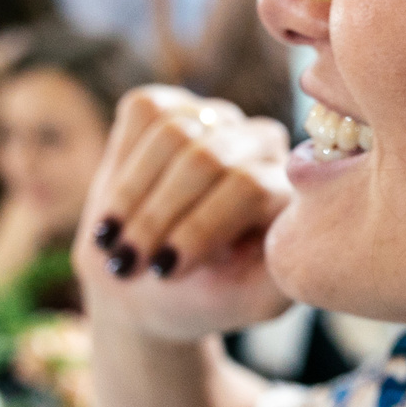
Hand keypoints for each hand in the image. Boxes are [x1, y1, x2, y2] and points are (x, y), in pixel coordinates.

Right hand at [77, 87, 290, 340]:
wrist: (151, 283)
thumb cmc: (211, 297)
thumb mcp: (251, 302)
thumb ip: (279, 274)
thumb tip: (279, 238)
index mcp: (291, 187)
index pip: (249, 186)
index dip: (200, 227)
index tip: (164, 269)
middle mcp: (261, 143)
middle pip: (206, 158)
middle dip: (159, 215)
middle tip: (128, 261)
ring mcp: (215, 117)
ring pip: (172, 132)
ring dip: (134, 194)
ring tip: (115, 242)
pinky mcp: (169, 104)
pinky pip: (143, 113)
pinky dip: (122, 164)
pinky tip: (115, 211)